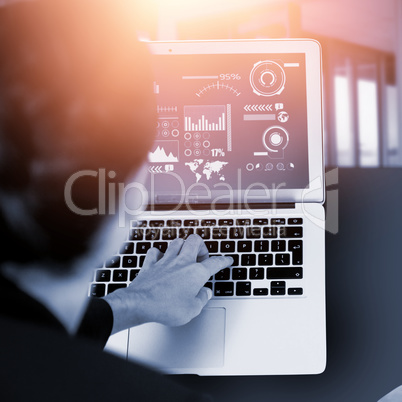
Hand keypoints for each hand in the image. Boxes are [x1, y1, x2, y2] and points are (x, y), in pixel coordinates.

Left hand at [103, 234, 232, 333]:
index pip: (215, 262)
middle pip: (195, 241)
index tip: (227, 260)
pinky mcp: (151, 264)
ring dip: (182, 246)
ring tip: (184, 254)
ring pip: (177, 242)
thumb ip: (202, 299)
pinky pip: (156, 251)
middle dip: (201, 246)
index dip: (224, 260)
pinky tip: (161, 258)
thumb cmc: (166, 307)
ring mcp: (165, 261)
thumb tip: (205, 293)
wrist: (140, 303)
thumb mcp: (192, 310)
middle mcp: (182, 262)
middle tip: (201, 256)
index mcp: (196, 272)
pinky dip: (159, 253)